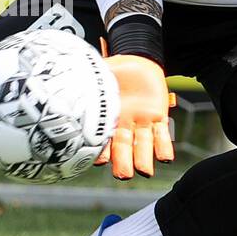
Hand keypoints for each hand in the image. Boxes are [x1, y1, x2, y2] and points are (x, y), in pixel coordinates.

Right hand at [94, 44, 175, 179]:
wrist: (139, 60)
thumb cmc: (115, 70)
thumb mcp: (98, 75)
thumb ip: (87, 82)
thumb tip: (71, 82)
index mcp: (107, 119)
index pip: (102, 141)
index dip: (101, 152)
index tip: (99, 160)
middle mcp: (123, 126)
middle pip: (123, 150)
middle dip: (123, 164)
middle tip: (122, 175)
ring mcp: (141, 123)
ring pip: (143, 146)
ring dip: (144, 159)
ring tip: (144, 171)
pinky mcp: (159, 116)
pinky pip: (162, 135)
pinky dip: (163, 146)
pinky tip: (165, 158)